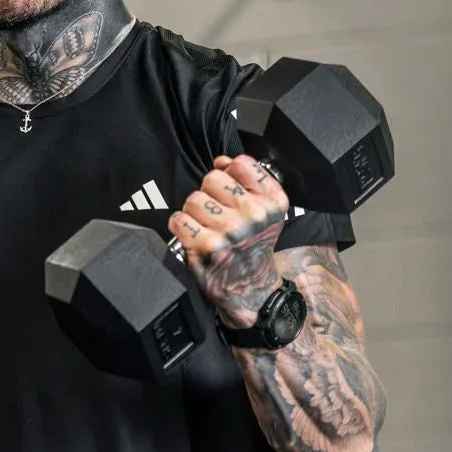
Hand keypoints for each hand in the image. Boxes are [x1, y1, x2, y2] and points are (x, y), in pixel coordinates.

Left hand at [167, 154, 289, 327]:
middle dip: (208, 194)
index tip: (228, 191)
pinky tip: (192, 235)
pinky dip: (180, 227)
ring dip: (193, 212)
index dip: (227, 174)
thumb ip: (248, 181)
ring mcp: (231, 231)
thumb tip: (222, 161)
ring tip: (204, 226)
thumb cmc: (253, 247)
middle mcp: (255, 215)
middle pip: (212, 179)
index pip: (240, 164)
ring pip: (193, 199)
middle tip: (214, 214)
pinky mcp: (208, 246)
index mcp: (272, 202)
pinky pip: (179, 219)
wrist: (250, 289)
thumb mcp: (266, 212)